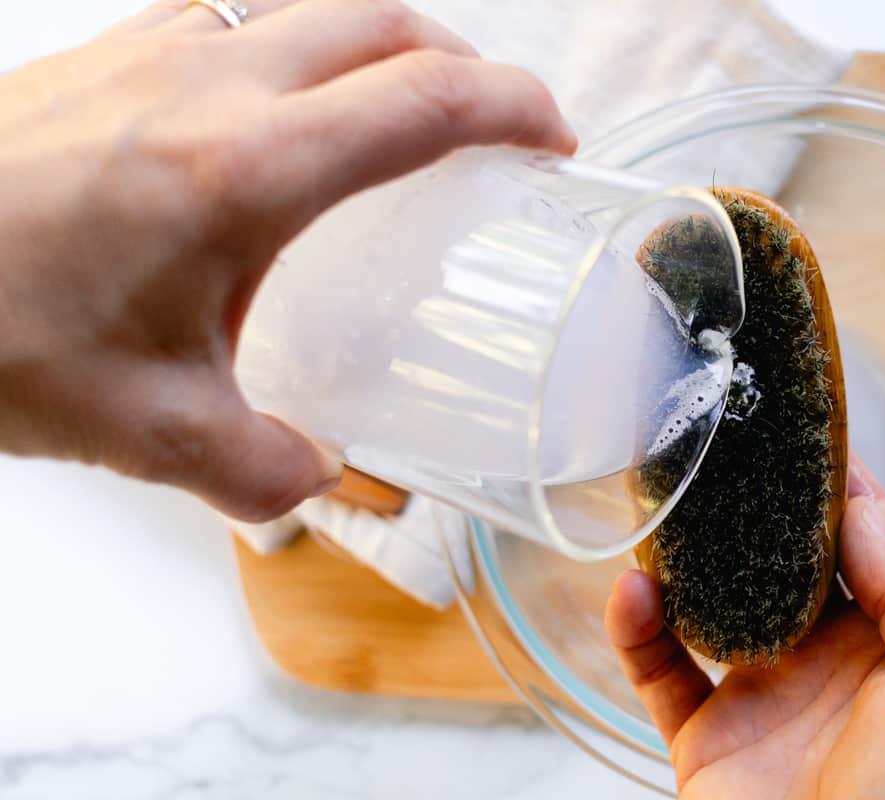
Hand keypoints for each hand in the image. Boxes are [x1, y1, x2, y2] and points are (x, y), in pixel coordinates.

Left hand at [0, 0, 574, 520]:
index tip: (552, 141)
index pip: (424, 100)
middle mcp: (211, 84)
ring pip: (314, 2)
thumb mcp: (148, 430)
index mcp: (245, 170)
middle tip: (494, 124)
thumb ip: (261, 470)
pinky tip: (288, 109)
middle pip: (386, 20)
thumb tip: (319, 481)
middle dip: (465, 61)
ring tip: (406, 107)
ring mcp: (155, 51)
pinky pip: (243, 12)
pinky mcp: (110, 52)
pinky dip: (304, 41)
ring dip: (385, 40)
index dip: (513, 107)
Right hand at [605, 453, 884, 798]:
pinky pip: (660, 672)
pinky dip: (636, 628)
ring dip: (683, 559)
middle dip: (749, 512)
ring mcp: (766, 702)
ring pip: (712, 608)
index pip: (864, 546)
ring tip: (664, 506)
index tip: (797, 431)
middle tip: (716, 450)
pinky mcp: (707, 742)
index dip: (832, 490)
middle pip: (781, 566)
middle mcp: (833, 667)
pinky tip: (632, 587)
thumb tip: (860, 504)